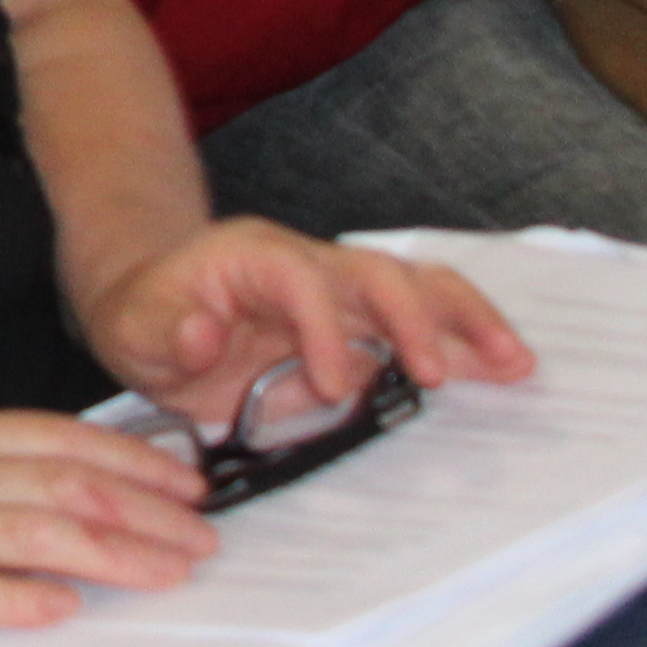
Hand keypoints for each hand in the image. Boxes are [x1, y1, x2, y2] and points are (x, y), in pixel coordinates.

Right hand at [0, 406, 214, 632]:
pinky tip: (63, 608)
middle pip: (63, 487)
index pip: (62, 440)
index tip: (190, 486)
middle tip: (202, 539)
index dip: (136, 463)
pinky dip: (19, 599)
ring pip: (33, 535)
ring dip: (112, 555)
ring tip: (165, 572)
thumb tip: (82, 484)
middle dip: (146, 513)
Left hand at [79, 221, 534, 426]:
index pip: (299, 281)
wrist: (159, 310)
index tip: (331, 386)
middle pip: (373, 273)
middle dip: (410, 319)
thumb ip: (166, 332)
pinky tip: (506, 366)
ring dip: (464, 319)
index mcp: (251, 259)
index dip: (321, 330)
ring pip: (414, 286)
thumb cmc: (148, 318)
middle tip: (434, 375)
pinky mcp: (363, 325)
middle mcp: (308, 265)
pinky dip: (466, 337)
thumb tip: (202, 332)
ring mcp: (342, 292)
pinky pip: (424, 319)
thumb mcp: (133, 327)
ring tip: (512, 361)